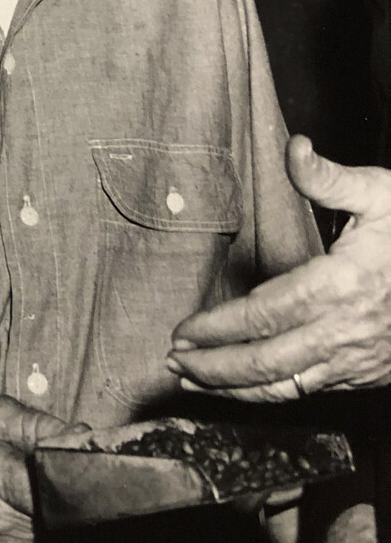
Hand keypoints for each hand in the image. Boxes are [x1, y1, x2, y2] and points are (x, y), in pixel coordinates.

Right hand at [0, 395, 81, 542]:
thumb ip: (41, 424)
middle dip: (81, 483)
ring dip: (71, 505)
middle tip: (69, 465)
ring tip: (42, 487)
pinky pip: (69, 542)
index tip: (97, 456)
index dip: (85, 468)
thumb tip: (86, 440)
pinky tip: (38, 510)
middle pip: (76, 505)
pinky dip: (63, 524)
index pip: (58, 483)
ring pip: (77, 525)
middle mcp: (3, 524)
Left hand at [166, 135, 390, 400]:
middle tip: (173, 363)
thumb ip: (330, 177)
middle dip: (213, 366)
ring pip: (285, 386)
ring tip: (194, 381)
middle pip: (265, 361)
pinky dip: (270, 394)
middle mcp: (345, 331)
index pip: (263, 314)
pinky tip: (245, 387)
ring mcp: (358, 360)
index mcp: (341, 286)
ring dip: (234, 389)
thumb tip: (295, 147)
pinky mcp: (366, 374)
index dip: (218, 327)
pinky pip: (309, 391)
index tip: (183, 331)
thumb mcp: (382, 193)